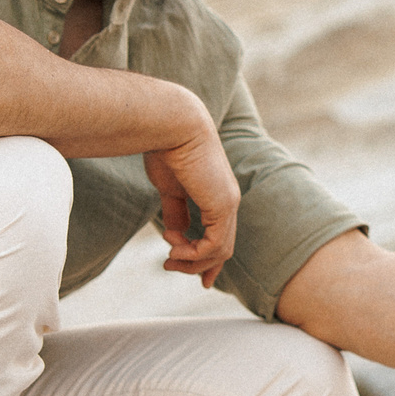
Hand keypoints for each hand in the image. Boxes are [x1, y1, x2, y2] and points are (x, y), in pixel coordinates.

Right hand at [141, 112, 238, 286]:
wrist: (172, 126)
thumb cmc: (166, 149)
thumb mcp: (169, 188)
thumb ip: (176, 211)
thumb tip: (176, 235)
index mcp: (216, 194)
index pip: (220, 234)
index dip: (206, 258)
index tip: (186, 269)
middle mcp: (228, 200)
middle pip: (222, 248)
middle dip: (198, 266)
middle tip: (169, 266)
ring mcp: (228, 203)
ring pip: (220, 251)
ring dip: (191, 261)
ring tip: (168, 258)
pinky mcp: (223, 205)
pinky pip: (215, 245)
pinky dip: (194, 254)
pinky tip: (174, 249)